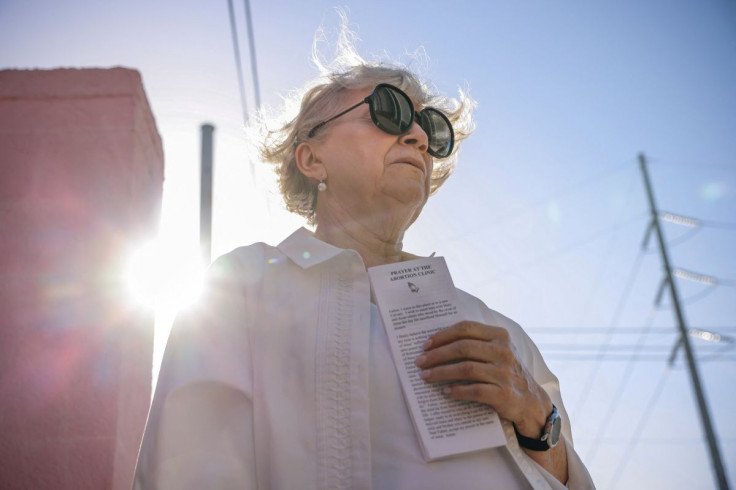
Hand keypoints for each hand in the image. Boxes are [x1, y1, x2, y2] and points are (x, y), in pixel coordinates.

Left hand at [414, 320, 551, 437]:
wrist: (531, 401)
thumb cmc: (506, 373)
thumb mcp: (497, 351)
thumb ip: (476, 343)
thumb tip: (437, 342)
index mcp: (500, 336)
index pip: (466, 328)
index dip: (443, 335)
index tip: (426, 344)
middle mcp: (504, 352)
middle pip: (462, 348)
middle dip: (437, 355)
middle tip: (420, 362)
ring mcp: (505, 373)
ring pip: (465, 369)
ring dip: (441, 372)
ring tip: (426, 377)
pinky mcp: (504, 394)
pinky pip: (475, 390)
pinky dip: (457, 390)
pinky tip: (446, 392)